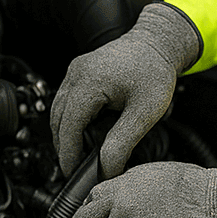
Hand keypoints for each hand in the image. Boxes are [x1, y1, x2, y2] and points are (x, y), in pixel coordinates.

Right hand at [51, 3, 201, 177]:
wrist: (158, 43)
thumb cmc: (155, 71)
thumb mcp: (145, 112)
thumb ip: (123, 141)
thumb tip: (107, 168)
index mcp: (89, 81)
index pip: (69, 127)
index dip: (69, 154)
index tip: (73, 174)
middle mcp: (77, 74)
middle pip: (58, 121)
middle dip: (64, 148)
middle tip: (76, 170)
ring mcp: (75, 71)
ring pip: (58, 111)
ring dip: (65, 135)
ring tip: (79, 156)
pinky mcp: (79, 72)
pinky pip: (66, 101)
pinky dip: (70, 120)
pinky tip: (83, 134)